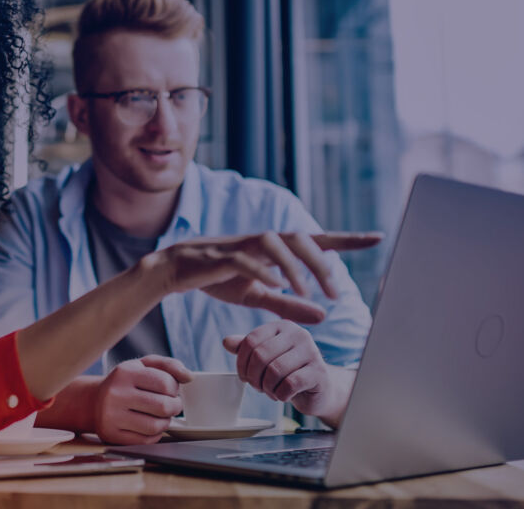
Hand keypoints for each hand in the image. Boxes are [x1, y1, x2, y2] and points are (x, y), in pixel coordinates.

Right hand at [93, 355, 191, 444]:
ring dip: (166, 422)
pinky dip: (155, 434)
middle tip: (172, 404)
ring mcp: (112, 416)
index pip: (165, 383)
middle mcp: (116, 394)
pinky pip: (146, 440)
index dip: (174, 388)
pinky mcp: (112, 435)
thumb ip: (168, 365)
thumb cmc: (125, 382)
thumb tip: (189, 377)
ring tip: (161, 415)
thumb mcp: (143, 365)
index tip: (171, 389)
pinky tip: (150, 425)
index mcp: (125, 372)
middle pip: (163, 406)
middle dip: (175, 406)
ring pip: (156, 426)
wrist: (93, 401)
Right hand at [145, 231, 381, 323]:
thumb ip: (289, 304)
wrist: (175, 271)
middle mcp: (261, 241)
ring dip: (295, 266)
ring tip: (306, 292)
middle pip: (300, 238)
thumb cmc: (218, 279)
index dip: (347, 239)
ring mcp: (241, 245)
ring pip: (275, 242)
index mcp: (274, 249)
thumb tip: (324, 316)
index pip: (316, 240)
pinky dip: (262, 269)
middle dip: (321, 263)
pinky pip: (245, 258)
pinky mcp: (220, 256)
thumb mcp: (258, 296)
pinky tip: (275, 285)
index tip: (377, 237)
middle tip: (335, 293)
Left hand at [223, 320, 353, 427]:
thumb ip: (246, 348)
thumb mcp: (266, 357)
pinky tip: (283, 395)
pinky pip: (289, 384)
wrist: (319, 389)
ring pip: (274, 371)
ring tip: (270, 391)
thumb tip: (226, 341)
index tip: (243, 376)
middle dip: (253, 377)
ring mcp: (312, 352)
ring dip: (267, 387)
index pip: (251, 340)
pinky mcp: (319, 372)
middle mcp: (299, 334)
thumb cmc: (289, 371)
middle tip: (257, 387)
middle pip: (261, 355)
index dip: (241, 362)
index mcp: (282, 326)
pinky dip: (280, 395)